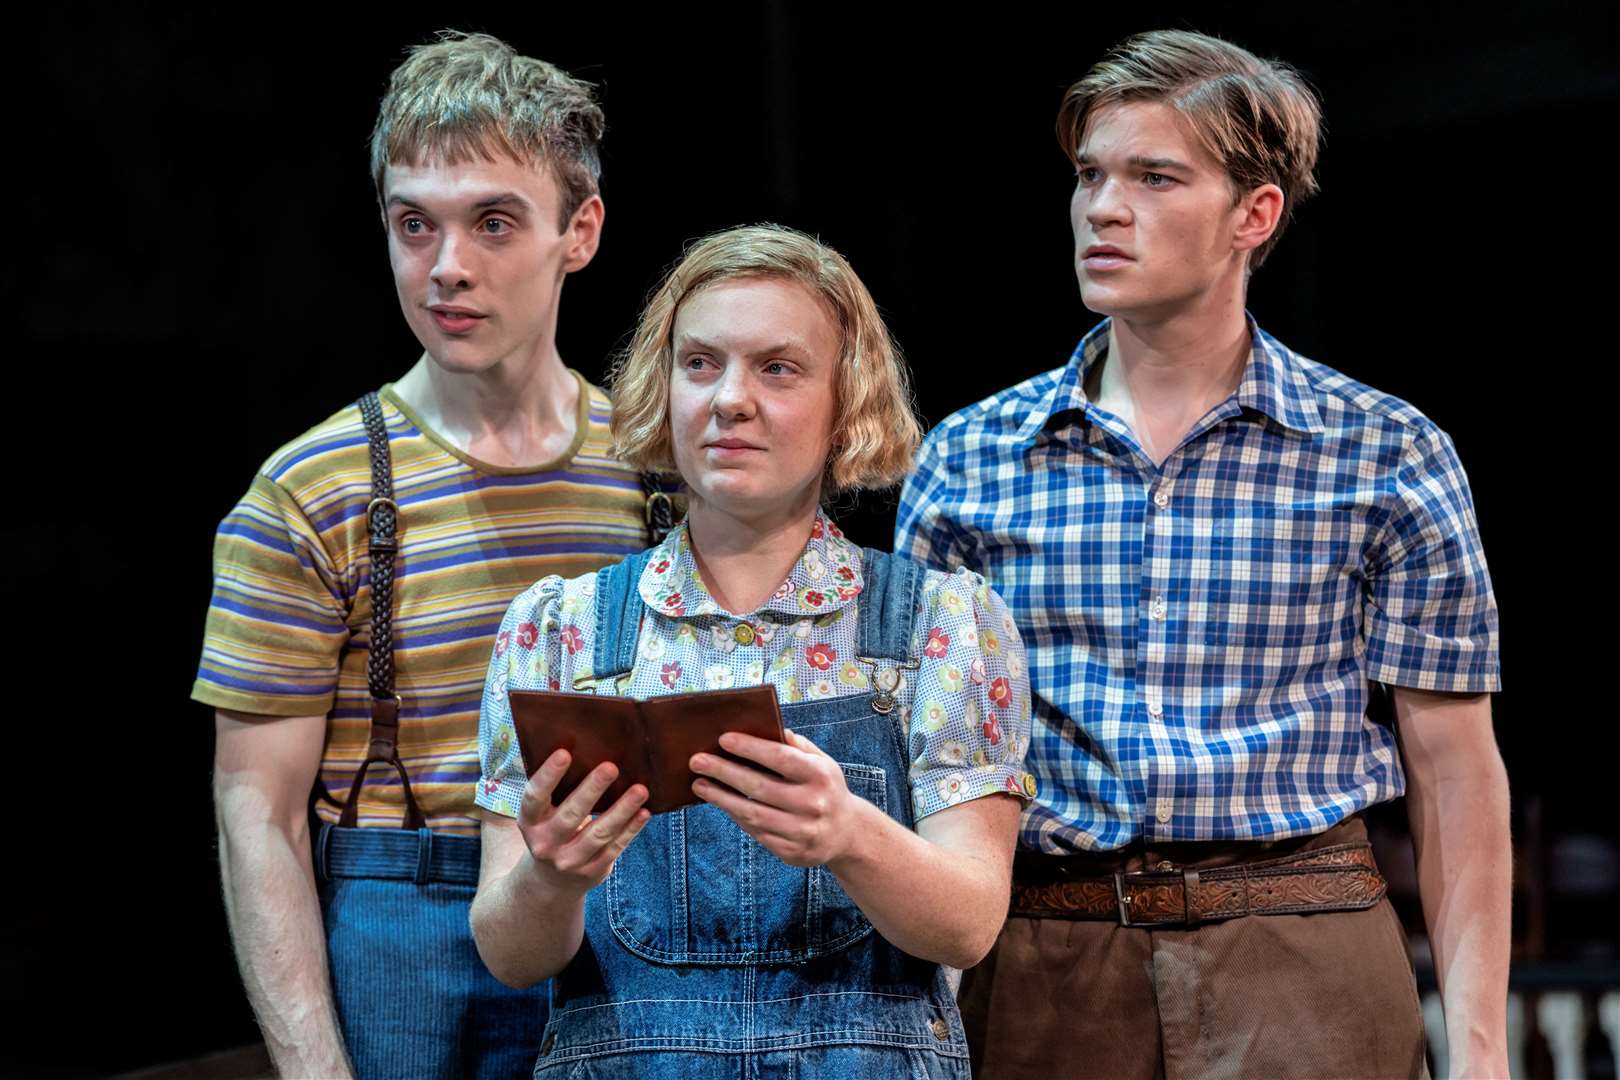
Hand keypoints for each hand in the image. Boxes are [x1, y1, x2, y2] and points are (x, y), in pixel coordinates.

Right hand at [517, 750, 649, 895]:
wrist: (552, 881)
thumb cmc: (552, 830)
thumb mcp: (542, 816)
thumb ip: (556, 792)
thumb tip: (584, 749)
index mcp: (530, 822)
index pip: (535, 797)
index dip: (548, 776)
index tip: (564, 753)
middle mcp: (546, 844)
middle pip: (570, 815)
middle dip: (592, 790)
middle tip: (611, 767)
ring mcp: (569, 861)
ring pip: (599, 834)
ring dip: (621, 810)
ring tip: (640, 789)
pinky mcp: (593, 871)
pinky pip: (615, 847)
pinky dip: (631, 829)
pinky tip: (644, 812)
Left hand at [689, 729, 859, 867]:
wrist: (846, 833)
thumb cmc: (825, 788)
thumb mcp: (821, 761)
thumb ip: (796, 745)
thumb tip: (764, 727)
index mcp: (820, 775)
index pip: (780, 758)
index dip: (750, 748)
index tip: (723, 739)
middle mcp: (812, 804)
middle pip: (759, 786)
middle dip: (723, 771)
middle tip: (697, 761)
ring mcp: (802, 831)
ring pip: (752, 813)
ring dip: (720, 798)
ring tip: (699, 784)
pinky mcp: (791, 852)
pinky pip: (755, 832)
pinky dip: (735, 816)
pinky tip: (720, 803)